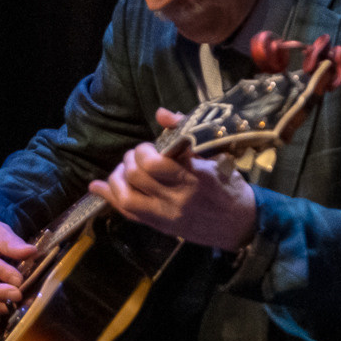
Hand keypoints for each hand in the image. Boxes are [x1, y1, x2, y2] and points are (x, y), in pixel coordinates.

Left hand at [97, 108, 258, 250]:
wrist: (241, 224)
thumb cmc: (230, 185)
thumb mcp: (216, 155)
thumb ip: (187, 131)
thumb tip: (161, 113)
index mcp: (195, 176)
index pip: (155, 162)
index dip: (143, 150)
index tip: (149, 147)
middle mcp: (179, 197)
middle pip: (137, 177)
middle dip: (129, 160)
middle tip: (135, 157)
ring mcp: (168, 215)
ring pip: (127, 198)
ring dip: (117, 180)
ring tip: (123, 172)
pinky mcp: (161, 227)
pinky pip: (128, 214)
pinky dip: (110, 198)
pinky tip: (99, 187)